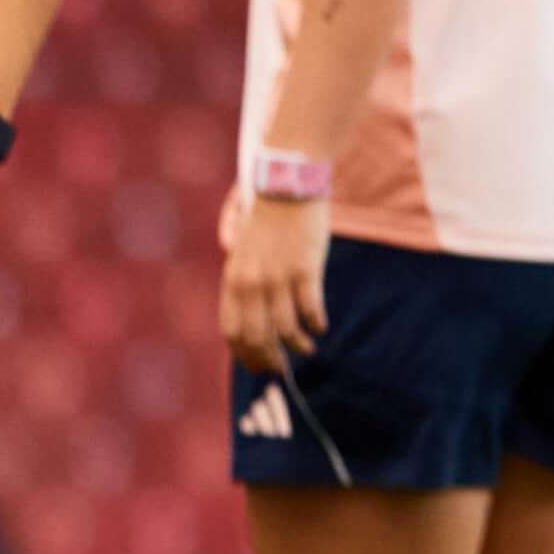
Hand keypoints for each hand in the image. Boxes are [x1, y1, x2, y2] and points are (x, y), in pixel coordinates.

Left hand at [221, 189, 331, 371]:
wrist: (287, 185)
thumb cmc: (267, 219)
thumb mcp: (242, 251)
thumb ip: (241, 280)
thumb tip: (243, 312)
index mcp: (233, 279)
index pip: (232, 330)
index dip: (246, 355)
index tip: (259, 365)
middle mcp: (251, 282)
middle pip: (257, 337)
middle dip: (270, 359)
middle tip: (283, 368)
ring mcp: (278, 277)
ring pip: (286, 330)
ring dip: (298, 346)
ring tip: (307, 348)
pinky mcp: (305, 269)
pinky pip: (310, 310)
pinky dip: (316, 324)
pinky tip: (320, 327)